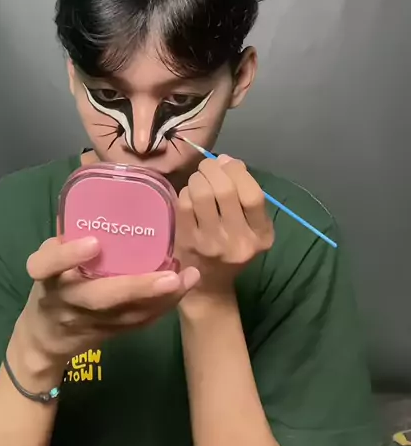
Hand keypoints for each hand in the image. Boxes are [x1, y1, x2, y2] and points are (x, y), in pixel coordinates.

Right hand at [16, 236, 199, 372]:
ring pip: (128, 315)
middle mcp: (69, 301)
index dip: (68, 255)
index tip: (93, 242)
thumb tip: (98, 197)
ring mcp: (90, 322)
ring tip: (188, 277)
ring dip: (162, 298)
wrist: (47, 338)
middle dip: (137, 288)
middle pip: (100, 299)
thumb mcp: (48, 259)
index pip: (48, 266)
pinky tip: (185, 285)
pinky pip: (140, 323)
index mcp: (48, 277)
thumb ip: (68, 237)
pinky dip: (164, 305)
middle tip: (170, 276)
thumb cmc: (52, 284)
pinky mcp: (110, 334)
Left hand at [175, 155, 273, 301]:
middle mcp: (238, 242)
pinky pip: (185, 203)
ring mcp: (210, 243)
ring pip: (202, 193)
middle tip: (209, 167)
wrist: (210, 285)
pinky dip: (186, 191)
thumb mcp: (252, 226)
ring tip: (199, 178)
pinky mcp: (187, 242)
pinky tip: (190, 194)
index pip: (253, 196)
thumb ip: (245, 193)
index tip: (230, 164)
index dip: (239, 172)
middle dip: (214, 169)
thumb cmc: (233, 246)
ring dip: (198, 177)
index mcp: (261, 236)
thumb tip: (226, 161)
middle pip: (225, 190)